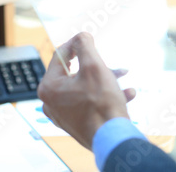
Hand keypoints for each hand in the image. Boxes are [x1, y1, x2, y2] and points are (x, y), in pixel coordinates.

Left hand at [37, 33, 135, 149]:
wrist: (112, 138)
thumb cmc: (101, 105)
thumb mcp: (94, 66)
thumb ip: (85, 46)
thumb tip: (81, 36)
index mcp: (49, 86)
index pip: (60, 55)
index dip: (77, 44)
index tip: (90, 39)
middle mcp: (52, 101)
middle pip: (75, 72)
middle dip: (97, 66)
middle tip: (111, 64)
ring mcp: (63, 114)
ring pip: (85, 87)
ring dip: (105, 80)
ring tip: (123, 79)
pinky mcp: (76, 122)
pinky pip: (89, 102)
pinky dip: (105, 95)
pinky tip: (126, 94)